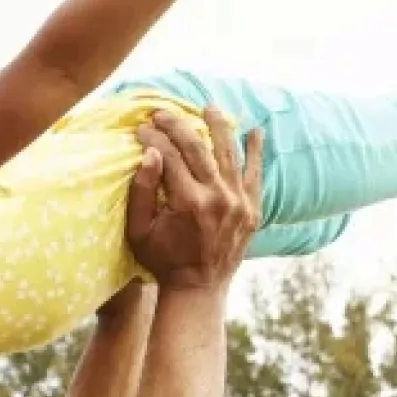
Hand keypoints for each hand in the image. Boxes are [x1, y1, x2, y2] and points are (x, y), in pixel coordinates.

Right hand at [125, 107, 263, 292]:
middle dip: (177, 125)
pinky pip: (255, 175)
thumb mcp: (140, 231)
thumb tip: (150, 153)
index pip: (169, 156)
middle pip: (197, 147)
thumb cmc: (163, 260)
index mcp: (188, 203)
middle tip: (163, 112)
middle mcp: (218, 199)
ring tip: (210, 107)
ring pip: (229, 153)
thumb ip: (141, 191)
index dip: (153, 137)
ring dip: (219, 126)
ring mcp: (239, 204)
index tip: (141, 127)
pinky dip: (256, 152)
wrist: (198, 290)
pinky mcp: (252, 210)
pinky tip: (256, 132)